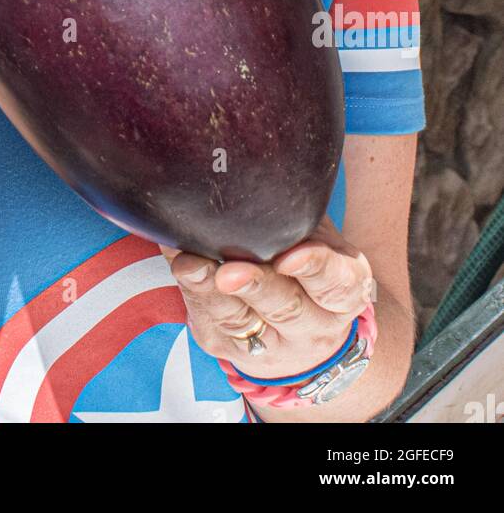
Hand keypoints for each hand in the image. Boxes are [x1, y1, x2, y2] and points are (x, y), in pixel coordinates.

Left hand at [162, 216, 373, 381]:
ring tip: (189, 265)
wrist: (299, 330)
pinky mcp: (228, 347)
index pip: (336, 282)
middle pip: (284, 306)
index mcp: (344, 292)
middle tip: (229, 271)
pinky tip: (179, 264)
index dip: (314, 267)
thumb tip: (252, 178)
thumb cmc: (307, 264)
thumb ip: (296, 217)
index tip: (288, 256)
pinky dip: (191, 291)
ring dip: (211, 291)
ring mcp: (271, 344)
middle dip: (254, 286)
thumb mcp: (318, 238)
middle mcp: (314, 325)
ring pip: (240, 320)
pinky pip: (209, 321)